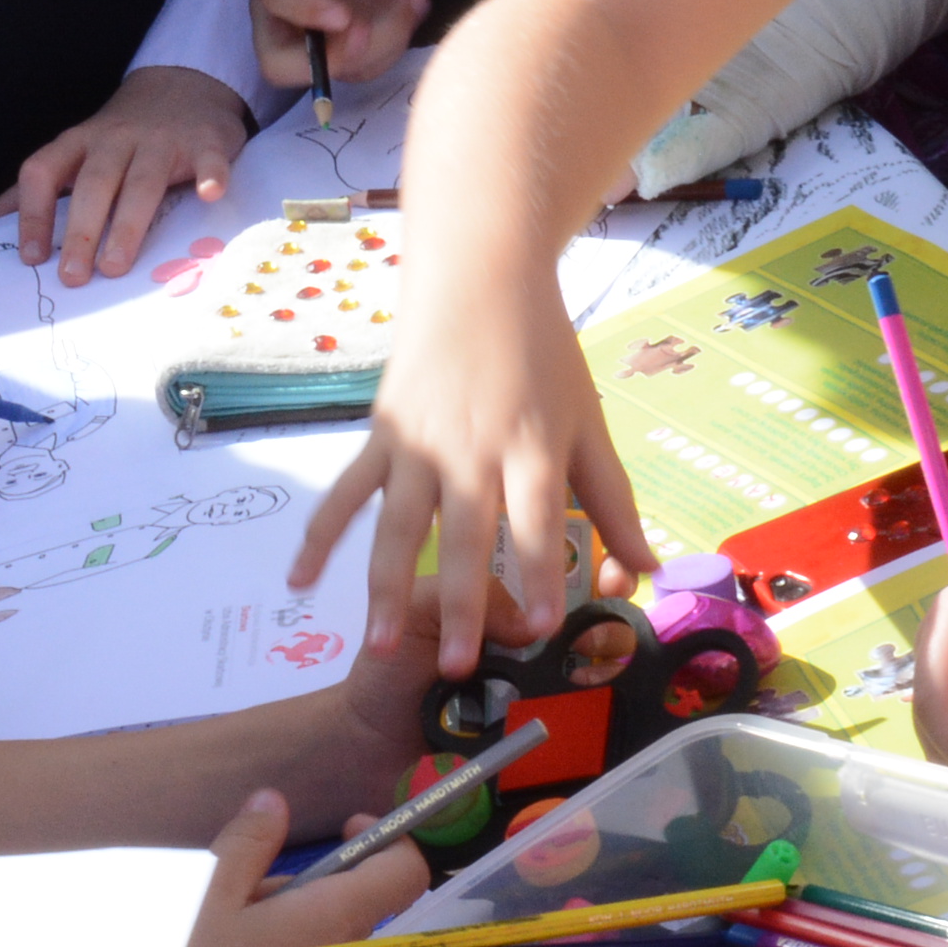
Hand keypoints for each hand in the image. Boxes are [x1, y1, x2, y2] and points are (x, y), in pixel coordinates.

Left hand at [0, 66, 248, 283]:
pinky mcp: (204, 142)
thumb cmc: (121, 136)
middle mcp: (116, 138)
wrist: (182, 85)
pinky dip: (209, 176)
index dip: (32, 213)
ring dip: (128, 223)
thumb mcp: (75, 152)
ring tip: (115, 266)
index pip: (43, 172)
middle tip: (73, 277)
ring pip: (142, 181)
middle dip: (81, 230)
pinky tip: (210, 196)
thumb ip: (39, 188)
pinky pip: (207, 160)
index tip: (31, 257)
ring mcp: (162, 139)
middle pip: (94, 182)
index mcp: (78, 143)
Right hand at [158, 789, 426, 946]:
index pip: (407, 868)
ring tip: (248, 936)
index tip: (345, 832)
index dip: (388, 840)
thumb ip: (250, 844)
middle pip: (372, 898)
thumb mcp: (218, 904)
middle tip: (267, 888)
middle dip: (329, 881)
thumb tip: (272, 800)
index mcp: (341, 918)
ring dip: (315, 920)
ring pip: (350, 935)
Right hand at [250, 0, 425, 94]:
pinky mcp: (337, 55)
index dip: (306, 12)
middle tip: (368, 33)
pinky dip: (393, 43)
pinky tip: (411, 4)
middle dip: (329, 58)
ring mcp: (306, 39)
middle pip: (278, 64)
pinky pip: (362, 69)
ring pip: (331, 73)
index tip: (345, 16)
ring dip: (378, 45)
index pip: (274, 0)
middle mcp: (278, 13)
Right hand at [294, 300, 652, 680]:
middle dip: (459, 604)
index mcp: (531, 447)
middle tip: (455, 665)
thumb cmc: (544, 358)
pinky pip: (347, 494)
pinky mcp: (381, 437)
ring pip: (397, 526)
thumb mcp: (588, 425)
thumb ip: (615, 503)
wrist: (480, 281)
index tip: (538, 628)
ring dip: (385, 588)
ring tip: (379, 647)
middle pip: (464, 536)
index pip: (535, 522)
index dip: (537, 574)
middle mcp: (472, 450)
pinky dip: (319, 537)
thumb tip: (648, 572)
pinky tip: (299, 581)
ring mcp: (418, 445)